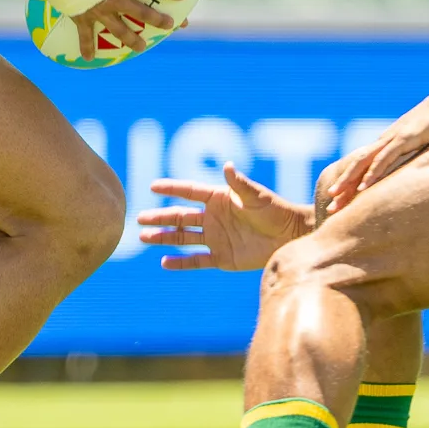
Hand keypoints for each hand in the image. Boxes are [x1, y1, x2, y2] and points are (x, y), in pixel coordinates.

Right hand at [70, 0, 183, 58]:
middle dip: (159, 21)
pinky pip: (85, 36)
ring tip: (141, 48)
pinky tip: (88, 60)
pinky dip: (86, 48)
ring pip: (119, 30)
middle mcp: (115, 0)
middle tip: (172, 27)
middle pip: (142, 14)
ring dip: (132, 40)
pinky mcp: (81, 17)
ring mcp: (99, 11)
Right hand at [138, 163, 314, 270]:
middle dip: (160, 217)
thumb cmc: (275, 211)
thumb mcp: (256, 196)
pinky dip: (180, 262)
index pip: (190, 192)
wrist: (290, 236)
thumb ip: (239, 184)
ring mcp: (216, 237)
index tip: (153, 186)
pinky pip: (196, 260)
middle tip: (139, 218)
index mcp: (219, 199)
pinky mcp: (222, 257)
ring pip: (183, 238)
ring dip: (163, 237)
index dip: (172, 188)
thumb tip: (227, 165)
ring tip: (143, 236)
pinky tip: (163, 261)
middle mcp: (213, 217)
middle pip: (180, 216)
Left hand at [317, 91, 428, 215]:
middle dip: (343, 186)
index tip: (340, 201)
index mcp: (388, 142)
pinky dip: (373, 172)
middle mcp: (385, 140)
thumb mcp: (424, 142)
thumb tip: (413, 172)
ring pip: (364, 161)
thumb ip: (415, 154)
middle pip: (357, 164)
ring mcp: (394, 138)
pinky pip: (384, 158)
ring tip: (338, 197)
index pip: (363, 164)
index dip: (350, 183)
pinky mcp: (405, 138)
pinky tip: (364, 186)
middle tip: (330, 206)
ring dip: (350, 180)